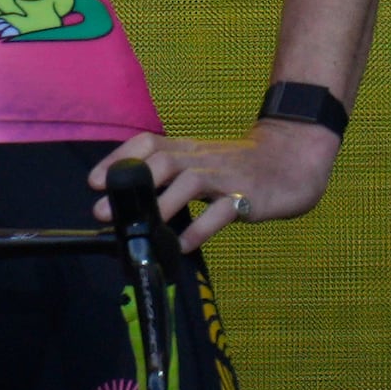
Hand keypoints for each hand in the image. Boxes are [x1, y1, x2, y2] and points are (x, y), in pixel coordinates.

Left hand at [94, 116, 335, 249]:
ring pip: (190, 182)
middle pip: (164, 161)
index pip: (149, 144)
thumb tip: (131, 204)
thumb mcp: (205, 163)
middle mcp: (204, 159)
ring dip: (161, 206)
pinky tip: (182, 245)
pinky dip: (200, 229)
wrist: (296, 157)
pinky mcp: (249, 195)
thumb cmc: (244, 166)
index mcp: (191, 150)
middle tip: (104, 213)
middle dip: (131, 186)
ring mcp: (228, 176)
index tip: (94, 182)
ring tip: (142, 230)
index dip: (119, 158)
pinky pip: (223, 211)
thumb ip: (173, 177)